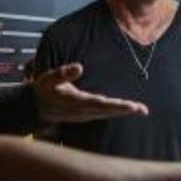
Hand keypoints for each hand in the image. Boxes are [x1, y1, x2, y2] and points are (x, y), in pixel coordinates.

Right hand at [33, 63, 148, 122]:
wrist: (38, 107)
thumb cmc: (45, 90)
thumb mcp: (49, 79)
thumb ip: (63, 73)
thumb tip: (79, 66)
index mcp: (76, 102)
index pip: (100, 104)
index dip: (115, 106)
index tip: (130, 106)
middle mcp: (83, 111)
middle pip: (108, 111)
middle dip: (125, 110)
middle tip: (142, 110)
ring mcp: (85, 114)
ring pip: (108, 114)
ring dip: (124, 112)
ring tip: (141, 110)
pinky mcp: (87, 114)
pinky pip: (105, 114)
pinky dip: (117, 112)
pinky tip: (128, 109)